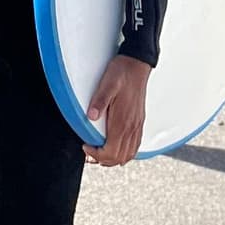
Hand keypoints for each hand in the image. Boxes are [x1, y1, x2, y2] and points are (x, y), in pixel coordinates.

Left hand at [86, 52, 149, 166]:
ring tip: (101, 153)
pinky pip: (135, 145)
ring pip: (129, 154)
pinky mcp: (139, 121)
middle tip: (90, 152)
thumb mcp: (107, 84)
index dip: (96, 155)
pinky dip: (125, 152)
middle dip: (103, 160)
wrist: (137, 64)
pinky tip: (117, 147)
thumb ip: (99, 101)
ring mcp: (137, 125)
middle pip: (119, 158)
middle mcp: (132, 126)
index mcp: (123, 121)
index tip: (86, 146)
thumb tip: (90, 116)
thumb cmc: (122, 73)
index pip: (111, 152)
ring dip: (114, 159)